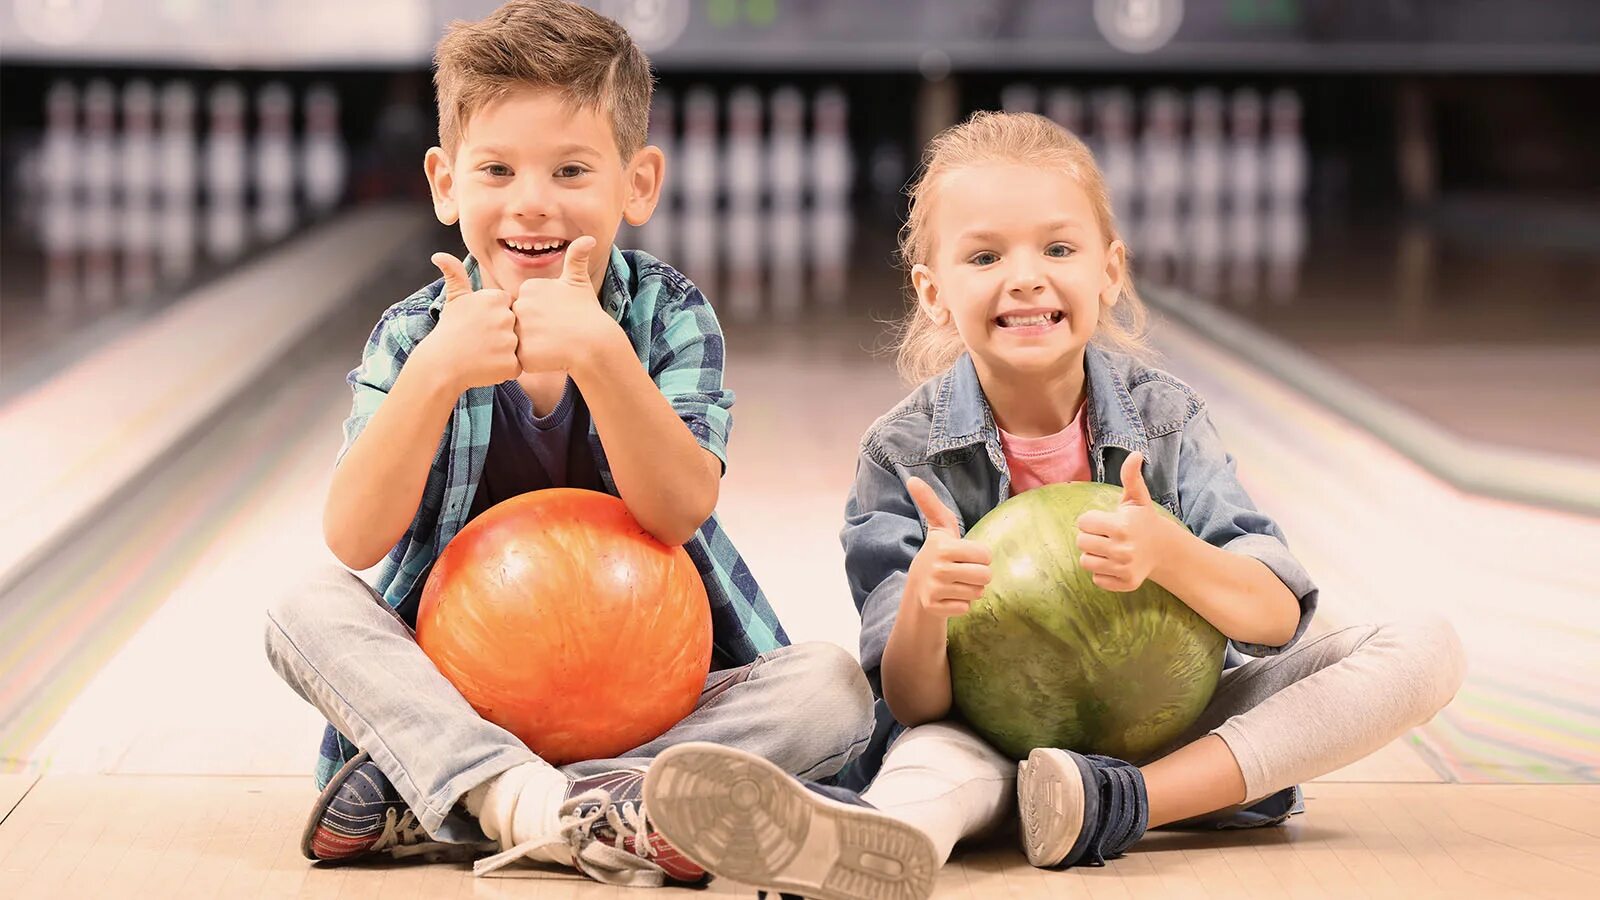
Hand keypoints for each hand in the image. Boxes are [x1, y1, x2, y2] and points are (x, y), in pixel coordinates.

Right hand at [419, 252, 519, 392]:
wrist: (440, 364)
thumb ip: (455, 274)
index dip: (494, 318)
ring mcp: (510, 341)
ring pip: (517, 347)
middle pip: (515, 326)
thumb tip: (439, 255)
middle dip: (501, 334)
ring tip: (483, 353)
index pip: (508, 307)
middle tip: (480, 341)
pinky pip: (516, 366)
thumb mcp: (454, 299)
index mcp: (496, 298)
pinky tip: (487, 366)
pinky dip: (504, 369)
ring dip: (503, 352)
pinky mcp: (511, 364)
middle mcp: (506, 317)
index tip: (480, 325)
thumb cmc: (449, 330)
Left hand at [511, 236, 619, 374]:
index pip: (525, 305)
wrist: (596, 343)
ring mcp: (520, 330)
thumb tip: (589, 238)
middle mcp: (520, 306)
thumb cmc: (587, 313)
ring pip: (519, 341)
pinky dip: (534, 362)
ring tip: (553, 344)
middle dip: (534, 330)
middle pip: (519, 322)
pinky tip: (550, 356)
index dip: (541, 315)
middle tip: (556, 332)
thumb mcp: (579, 282)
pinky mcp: (523, 353)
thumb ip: (576, 259)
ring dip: (533, 345)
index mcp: (529, 287)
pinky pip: (521, 360)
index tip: (557, 317)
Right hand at [903, 476, 991, 618]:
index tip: (965, 555)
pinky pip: (965, 608)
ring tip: (956, 583)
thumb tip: (913, 479)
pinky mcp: (935, 607)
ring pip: (977, 593)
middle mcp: (938, 569)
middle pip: (985, 576)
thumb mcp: (939, 527)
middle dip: (979, 575)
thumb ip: (930, 503)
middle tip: (963, 571)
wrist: (917, 586)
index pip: (986, 555)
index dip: (980, 556)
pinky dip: (961, 604)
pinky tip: (949, 596)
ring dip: (970, 589)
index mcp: (944, 547)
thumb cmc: (938, 552)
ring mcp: (935, 590)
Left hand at [1075, 452, 1173, 591]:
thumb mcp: (1137, 498)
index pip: (1083, 522)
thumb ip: (1131, 477)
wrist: (1164, 550)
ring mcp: (1124, 568)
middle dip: (1090, 537)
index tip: (1104, 521)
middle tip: (1106, 535)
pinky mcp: (1125, 583)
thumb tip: (1136, 453)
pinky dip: (1102, 572)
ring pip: (1085, 562)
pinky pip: (1096, 579)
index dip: (1091, 520)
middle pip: (1081, 542)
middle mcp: (1123, 549)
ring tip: (1108, 549)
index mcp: (1121, 525)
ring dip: (1094, 555)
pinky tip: (1115, 564)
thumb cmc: (1143, 521)